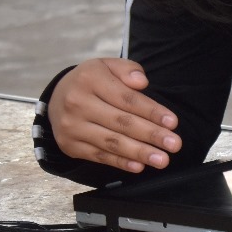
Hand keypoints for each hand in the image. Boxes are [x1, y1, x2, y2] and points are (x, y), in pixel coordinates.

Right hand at [47, 58, 180, 173]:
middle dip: (151, 135)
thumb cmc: (92, 81)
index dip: (152, 112)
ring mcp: (71, 127)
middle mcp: (77, 103)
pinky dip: (120, 163)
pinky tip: (139, 166)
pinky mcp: (70, 146)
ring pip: (111, 142)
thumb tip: (142, 82)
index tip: (173, 122)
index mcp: (90, 79)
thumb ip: (128, 70)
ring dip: (140, 153)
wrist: (57, 97)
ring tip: (162, 160)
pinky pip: (99, 156)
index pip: (127, 99)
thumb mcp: (108, 65)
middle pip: (121, 122)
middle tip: (174, 144)